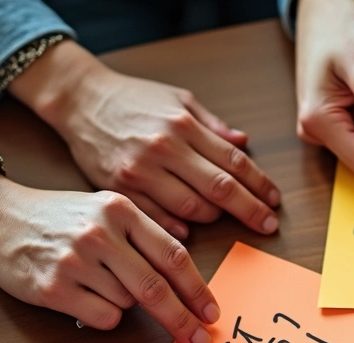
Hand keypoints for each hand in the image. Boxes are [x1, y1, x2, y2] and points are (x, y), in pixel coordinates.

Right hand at [0, 175, 219, 342]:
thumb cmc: (59, 218)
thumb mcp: (106, 209)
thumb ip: (144, 235)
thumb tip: (187, 276)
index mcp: (121, 210)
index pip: (174, 257)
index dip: (198, 290)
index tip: (212, 313)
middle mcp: (101, 233)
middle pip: (157, 288)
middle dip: (183, 319)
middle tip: (198, 339)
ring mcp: (76, 261)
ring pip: (128, 304)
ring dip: (126, 304)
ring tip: (101, 283)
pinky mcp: (54, 288)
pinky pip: (102, 317)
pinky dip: (103, 314)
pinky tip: (85, 295)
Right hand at [10, 41, 280, 237]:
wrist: (79, 100)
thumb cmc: (132, 100)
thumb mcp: (177, 99)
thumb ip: (212, 124)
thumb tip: (243, 143)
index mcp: (183, 126)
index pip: (234, 162)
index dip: (259, 185)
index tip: (274, 202)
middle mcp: (164, 149)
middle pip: (219, 189)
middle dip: (249, 211)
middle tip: (267, 225)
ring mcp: (139, 172)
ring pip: (190, 209)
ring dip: (212, 220)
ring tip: (221, 220)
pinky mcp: (118, 190)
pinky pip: (156, 218)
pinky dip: (176, 229)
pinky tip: (188, 233)